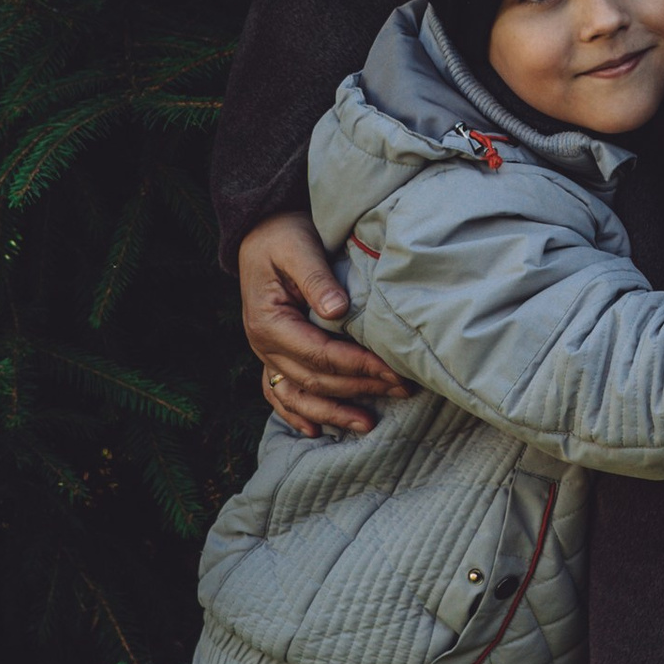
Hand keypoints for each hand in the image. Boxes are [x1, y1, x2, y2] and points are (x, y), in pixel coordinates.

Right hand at [238, 209, 404, 436]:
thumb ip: (316, 278)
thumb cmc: (284, 236)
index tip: (393, 370)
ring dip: (332, 413)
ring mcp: (266, 354)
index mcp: (269, 322)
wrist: (262, 231)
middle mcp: (263, 345)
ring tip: (368, 424)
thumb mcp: (299, 248)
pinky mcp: (273, 355)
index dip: (358, 365)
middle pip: (316, 379)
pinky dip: (297, 414)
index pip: (320, 354)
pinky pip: (280, 394)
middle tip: (402, 390)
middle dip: (359, 387)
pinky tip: (317, 431)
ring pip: (298, 395)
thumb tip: (339, 311)